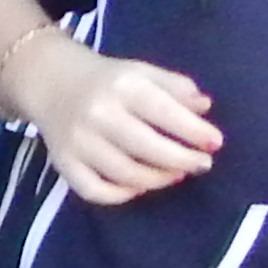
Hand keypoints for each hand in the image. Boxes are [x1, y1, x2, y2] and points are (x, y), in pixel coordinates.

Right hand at [17, 34, 220, 204]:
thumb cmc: (109, 80)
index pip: (164, 112)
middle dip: (180, 160)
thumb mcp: (144, 72)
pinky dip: (120, 195)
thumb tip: (204, 107)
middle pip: (146, 147)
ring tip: (175, 175)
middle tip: (202, 165)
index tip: (215, 144)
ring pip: (123, 173)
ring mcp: (78, 142)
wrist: (52, 83)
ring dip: (156, 179)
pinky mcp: (63, 164)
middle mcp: (98, 114)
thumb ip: (176, 87)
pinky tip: (139, 186)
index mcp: (123, 87)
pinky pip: (93, 190)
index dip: (193, 132)